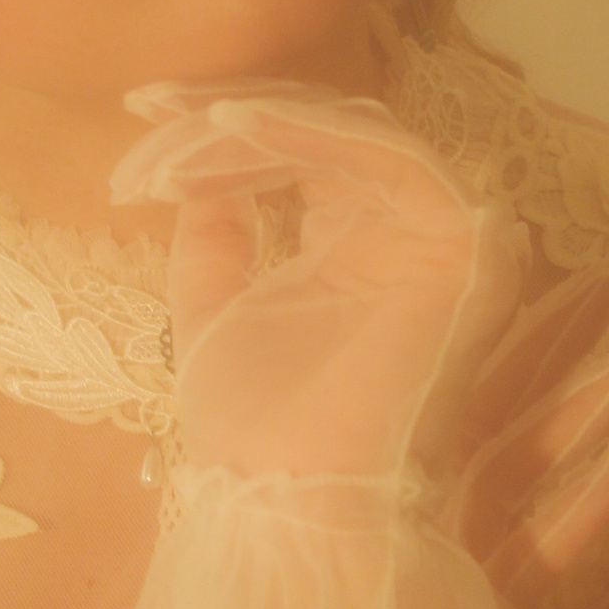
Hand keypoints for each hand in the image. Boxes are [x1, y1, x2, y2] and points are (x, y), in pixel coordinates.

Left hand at [112, 80, 526, 482]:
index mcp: (356, 256)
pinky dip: (309, 134)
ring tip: (185, 125)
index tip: (145, 113)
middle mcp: (404, 240)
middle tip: (154, 104)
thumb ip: (215, 240)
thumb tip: (198, 173)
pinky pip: (387, 159)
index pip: (305, 158)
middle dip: (234, 114)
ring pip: (353, 136)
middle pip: (327, 136)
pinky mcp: (462, 249)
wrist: (288, 504)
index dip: (228, 130)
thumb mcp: (213, 313)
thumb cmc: (254, 433)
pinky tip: (236, 129)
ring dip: (261, 121)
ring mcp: (439, 243)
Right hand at [443, 273, 608, 608]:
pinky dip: (580, 515)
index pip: (467, 423)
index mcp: (425, 555)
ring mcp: (423, 595)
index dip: (524, 353)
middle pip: (475, 425)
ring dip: (572, 410)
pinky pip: (519, 559)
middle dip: (543, 347)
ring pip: (494, 472)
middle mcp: (412, 562)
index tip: (574, 287)